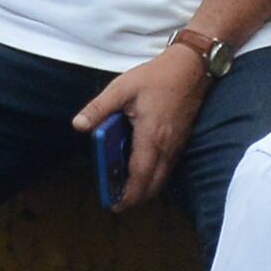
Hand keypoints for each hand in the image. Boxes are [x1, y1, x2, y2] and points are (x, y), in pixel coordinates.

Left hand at [74, 35, 217, 208]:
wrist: (192, 65)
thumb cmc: (157, 76)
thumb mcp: (122, 87)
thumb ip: (99, 108)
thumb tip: (78, 125)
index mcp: (151, 136)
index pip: (140, 176)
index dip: (128, 194)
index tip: (114, 204)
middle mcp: (167, 145)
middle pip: (154, 184)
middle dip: (136, 197)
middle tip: (118, 199)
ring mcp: (177, 144)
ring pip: (163, 177)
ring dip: (146, 187)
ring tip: (127, 187)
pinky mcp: (182, 139)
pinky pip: (169, 167)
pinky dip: (155, 175)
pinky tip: (143, 167)